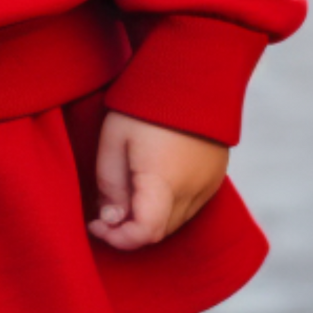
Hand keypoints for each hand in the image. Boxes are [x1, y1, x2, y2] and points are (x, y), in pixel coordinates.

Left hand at [87, 110, 226, 250]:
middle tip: (105, 211)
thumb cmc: (145, 104)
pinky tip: (151, 183)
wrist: (192, 73)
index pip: (145, 233)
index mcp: (164, 181)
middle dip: (130, 229)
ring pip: (175, 222)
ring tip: (127, 192)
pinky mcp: (216, 177)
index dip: (118, 238)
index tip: (96, 224)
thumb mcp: (114, 139)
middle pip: (159, 232)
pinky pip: (190, 206)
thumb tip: (111, 218)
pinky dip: (168, 207)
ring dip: (150, 219)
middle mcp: (192, 190)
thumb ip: (110, 184)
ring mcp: (209, 184)